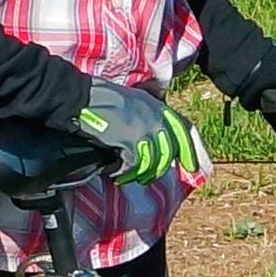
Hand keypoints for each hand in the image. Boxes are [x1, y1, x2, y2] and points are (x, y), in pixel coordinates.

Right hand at [76, 79, 212, 184]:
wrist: (82, 98)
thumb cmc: (100, 99)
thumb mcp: (132, 101)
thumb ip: (147, 116)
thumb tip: (155, 140)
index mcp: (157, 107)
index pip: (184, 130)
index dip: (191, 150)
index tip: (193, 167)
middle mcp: (156, 118)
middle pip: (169, 151)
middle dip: (160, 169)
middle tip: (148, 178)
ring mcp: (145, 130)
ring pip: (153, 162)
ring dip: (141, 173)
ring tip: (128, 176)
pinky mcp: (131, 140)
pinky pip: (135, 165)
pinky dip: (125, 172)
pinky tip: (116, 172)